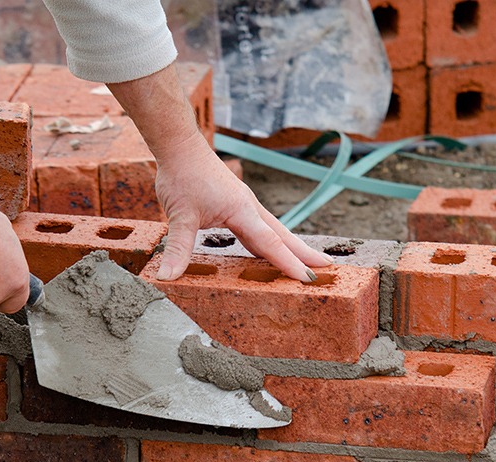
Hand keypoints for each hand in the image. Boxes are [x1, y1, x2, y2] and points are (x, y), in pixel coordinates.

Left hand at [154, 132, 332, 281]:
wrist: (180, 147)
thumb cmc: (182, 176)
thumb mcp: (179, 216)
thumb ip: (177, 248)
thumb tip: (167, 276)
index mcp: (242, 210)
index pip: (269, 243)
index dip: (288, 263)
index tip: (307, 279)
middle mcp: (249, 207)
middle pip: (282, 235)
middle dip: (304, 253)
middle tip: (328, 269)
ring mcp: (245, 205)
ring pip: (273, 230)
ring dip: (291, 246)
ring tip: (308, 262)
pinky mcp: (236, 204)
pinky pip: (260, 227)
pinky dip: (271, 241)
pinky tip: (271, 250)